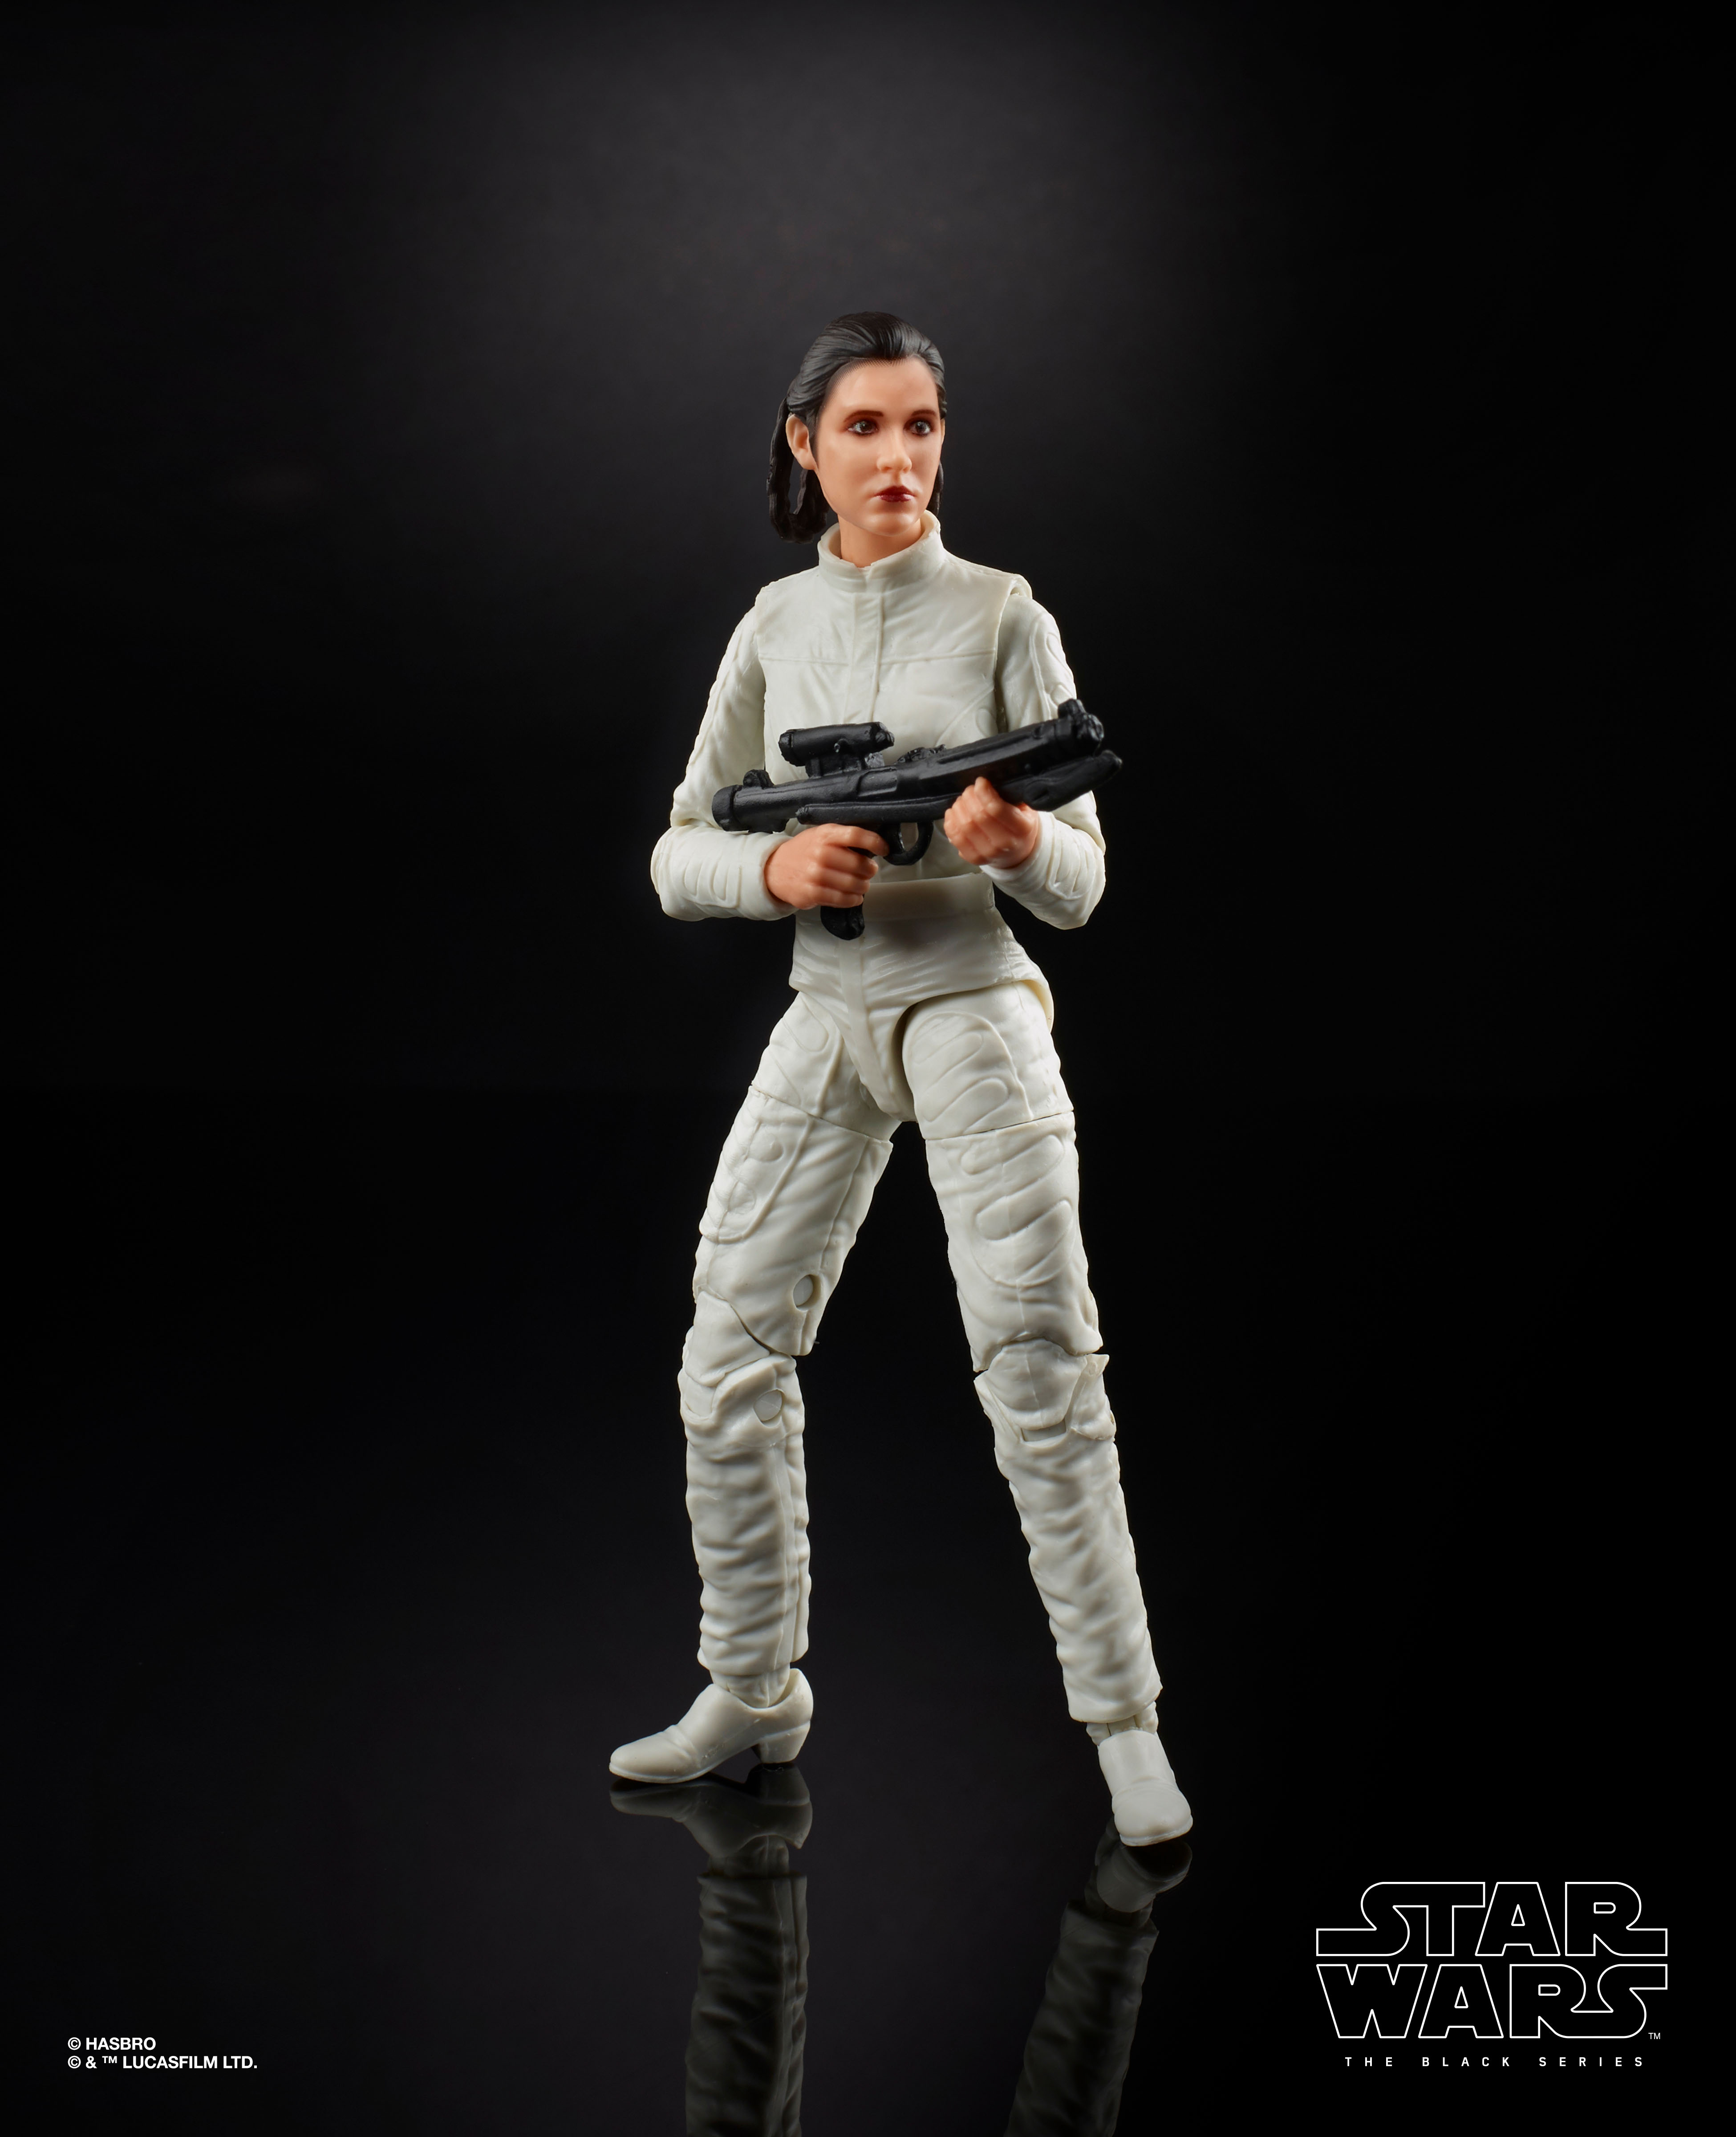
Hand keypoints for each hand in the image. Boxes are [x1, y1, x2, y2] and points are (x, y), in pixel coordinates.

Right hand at [764, 821, 888, 908]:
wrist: (775, 869)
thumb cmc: (804, 851)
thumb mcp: (820, 835)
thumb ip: (842, 838)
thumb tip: (872, 846)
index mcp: (825, 834)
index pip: (856, 835)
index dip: (875, 842)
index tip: (884, 849)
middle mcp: (821, 853)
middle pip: (859, 864)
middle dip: (870, 870)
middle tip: (869, 871)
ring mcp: (816, 875)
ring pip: (854, 884)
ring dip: (863, 886)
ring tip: (862, 884)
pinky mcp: (813, 893)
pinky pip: (843, 899)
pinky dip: (854, 899)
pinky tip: (854, 896)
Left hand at [943, 778, 1039, 867]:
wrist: (1018, 853)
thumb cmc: (1020, 827)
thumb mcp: (1025, 809)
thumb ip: (1010, 797)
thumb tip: (986, 785)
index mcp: (1021, 828)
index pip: (995, 808)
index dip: (983, 791)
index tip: (980, 782)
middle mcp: (1004, 844)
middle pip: (977, 816)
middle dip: (969, 797)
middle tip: (970, 790)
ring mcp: (987, 853)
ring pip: (964, 826)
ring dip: (959, 808)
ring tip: (962, 801)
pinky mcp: (973, 858)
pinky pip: (955, 837)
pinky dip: (950, 821)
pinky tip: (954, 813)